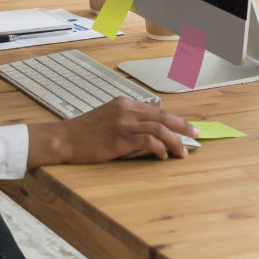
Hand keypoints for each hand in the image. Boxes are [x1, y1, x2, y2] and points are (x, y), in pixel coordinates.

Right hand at [27, 97, 197, 164]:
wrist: (63, 139)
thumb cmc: (83, 133)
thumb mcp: (107, 118)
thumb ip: (126, 120)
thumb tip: (148, 132)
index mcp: (124, 103)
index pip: (156, 110)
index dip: (173, 119)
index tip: (186, 128)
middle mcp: (126, 109)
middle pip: (162, 116)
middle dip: (182, 127)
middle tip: (196, 135)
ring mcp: (124, 122)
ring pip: (159, 128)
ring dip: (175, 141)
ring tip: (183, 152)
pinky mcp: (120, 138)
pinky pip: (148, 140)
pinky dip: (160, 148)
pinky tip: (164, 156)